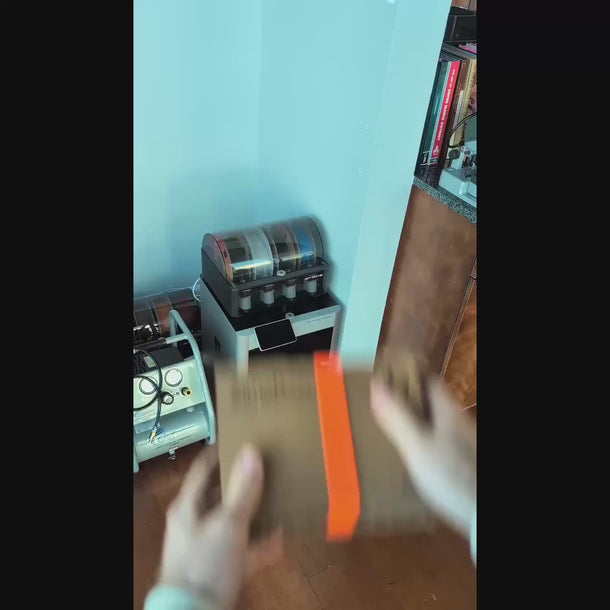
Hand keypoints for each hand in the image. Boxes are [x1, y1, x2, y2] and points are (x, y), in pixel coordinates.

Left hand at [157, 445, 282, 609]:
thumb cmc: (205, 563)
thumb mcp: (228, 523)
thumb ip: (243, 489)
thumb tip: (252, 450)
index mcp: (188, 506)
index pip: (203, 469)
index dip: (221, 452)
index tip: (241, 438)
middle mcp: (196, 523)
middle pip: (220, 495)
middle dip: (244, 483)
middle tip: (267, 467)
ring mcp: (208, 547)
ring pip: (234, 522)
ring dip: (256, 512)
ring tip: (279, 498)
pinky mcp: (221, 569)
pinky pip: (244, 549)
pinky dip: (261, 543)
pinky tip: (281, 537)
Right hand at [370, 377, 475, 538]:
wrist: (481, 512)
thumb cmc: (451, 475)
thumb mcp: (418, 446)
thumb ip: (397, 417)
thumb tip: (376, 384)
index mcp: (447, 410)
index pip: (427, 379)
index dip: (406, 373)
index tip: (383, 373)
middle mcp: (457, 420)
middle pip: (430, 400)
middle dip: (406, 396)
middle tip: (379, 400)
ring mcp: (461, 441)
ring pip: (433, 420)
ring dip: (412, 418)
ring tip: (387, 424)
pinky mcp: (461, 460)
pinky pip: (436, 438)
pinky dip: (421, 437)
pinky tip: (409, 451)